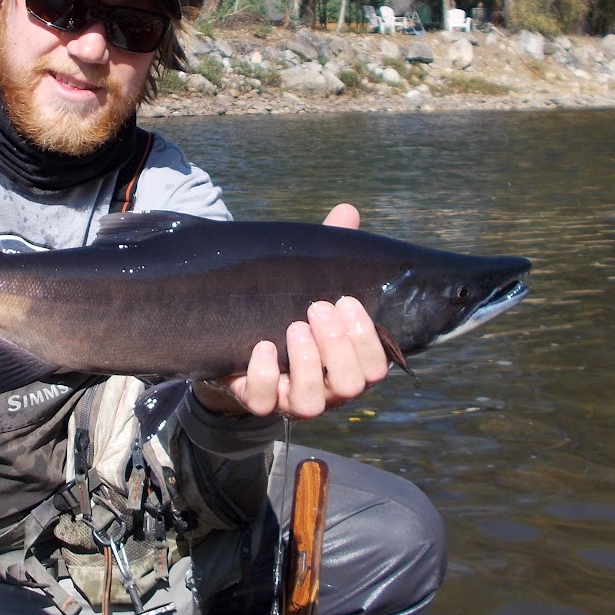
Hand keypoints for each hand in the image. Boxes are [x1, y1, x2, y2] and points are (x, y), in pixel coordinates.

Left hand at [194, 204, 388, 419]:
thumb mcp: (310, 280)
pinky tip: (263, 346)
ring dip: (307, 363)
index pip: (376, 366)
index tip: (347, 301)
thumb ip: (332, 251)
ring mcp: (292, 399)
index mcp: (348, 363)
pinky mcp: (258, 401)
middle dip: (337, 346)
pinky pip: (264, 403)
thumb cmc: (287, 307)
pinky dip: (264, 375)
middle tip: (317, 308)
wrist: (238, 333)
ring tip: (294, 327)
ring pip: (312, 403)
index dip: (366, 338)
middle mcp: (327, 388)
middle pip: (351, 385)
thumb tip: (347, 211)